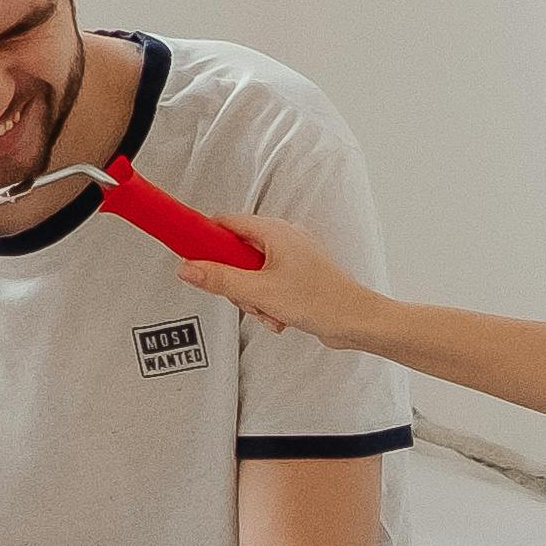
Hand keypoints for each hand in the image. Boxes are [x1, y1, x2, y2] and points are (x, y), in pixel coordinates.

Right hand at [188, 217, 392, 350]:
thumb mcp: (259, 291)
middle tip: (246, 297)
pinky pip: (267, 286)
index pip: (225, 223)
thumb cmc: (322, 301)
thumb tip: (189, 268)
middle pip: (234, 254)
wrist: (357, 322)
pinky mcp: (296, 277)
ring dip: (252, 298)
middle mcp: (283, 239)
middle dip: (235, 282)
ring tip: (269, 310)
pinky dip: (267, 304)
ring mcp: (291, 258)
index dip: (204, 239)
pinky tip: (279, 317)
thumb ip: (220, 279)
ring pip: (250, 275)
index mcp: (274, 231)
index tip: (189, 253)